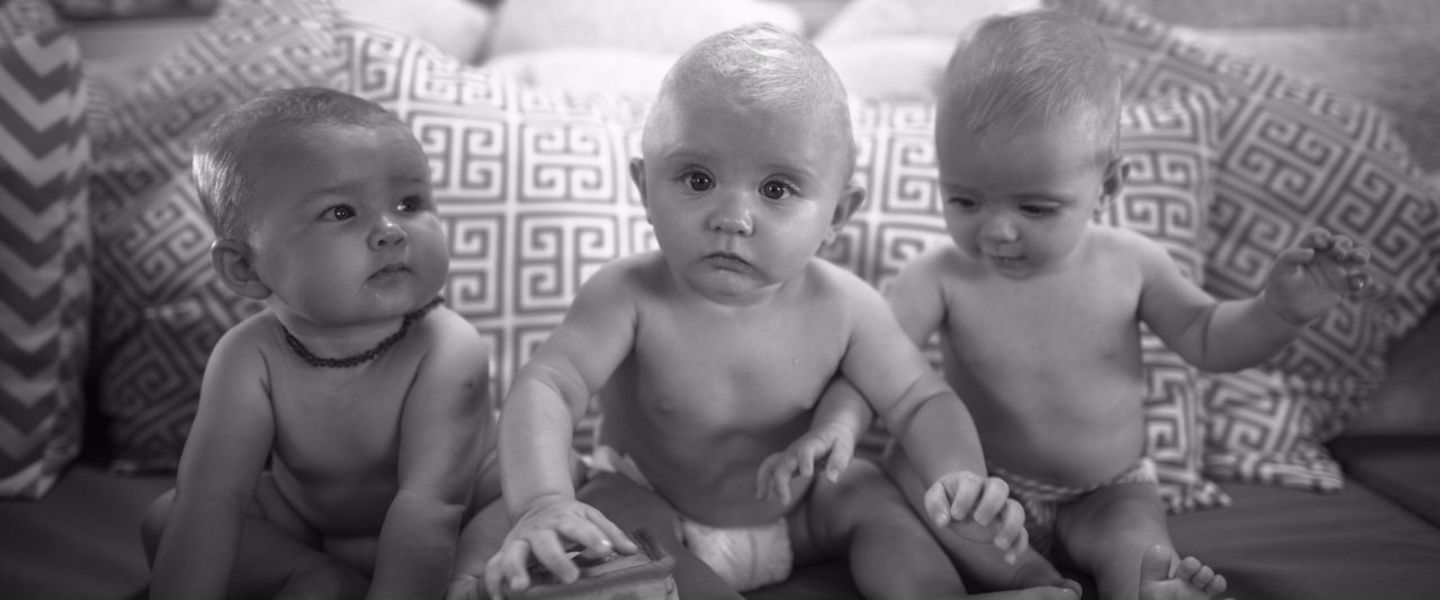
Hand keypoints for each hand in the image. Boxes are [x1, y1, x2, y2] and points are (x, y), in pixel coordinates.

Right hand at [483, 495, 636, 598]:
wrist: (538, 504)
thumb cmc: (570, 517)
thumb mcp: (591, 516)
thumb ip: (610, 532)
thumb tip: (630, 550)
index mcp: (562, 518)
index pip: (578, 527)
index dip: (591, 537)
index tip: (606, 551)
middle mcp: (538, 530)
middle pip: (544, 543)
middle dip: (555, 559)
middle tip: (570, 577)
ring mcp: (519, 542)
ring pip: (512, 554)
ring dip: (514, 570)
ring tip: (520, 588)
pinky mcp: (504, 553)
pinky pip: (493, 568)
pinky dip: (493, 583)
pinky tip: (499, 599)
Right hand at [755, 424, 858, 504]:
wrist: (828, 430)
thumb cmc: (838, 441)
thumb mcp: (844, 448)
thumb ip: (838, 462)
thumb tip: (832, 479)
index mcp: (812, 445)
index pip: (805, 452)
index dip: (805, 462)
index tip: (807, 475)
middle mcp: (796, 450)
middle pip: (783, 464)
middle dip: (780, 482)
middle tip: (785, 501)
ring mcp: (788, 455)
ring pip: (770, 465)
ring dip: (764, 480)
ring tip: (763, 498)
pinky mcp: (786, 462)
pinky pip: (769, 469)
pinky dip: (764, 481)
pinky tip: (763, 497)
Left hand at [923, 471, 1027, 563]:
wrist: (961, 499)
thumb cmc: (947, 497)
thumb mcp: (935, 496)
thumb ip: (935, 504)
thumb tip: (942, 522)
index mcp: (970, 481)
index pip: (972, 483)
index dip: (964, 498)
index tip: (955, 516)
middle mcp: (990, 491)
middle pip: (1000, 487)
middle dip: (991, 504)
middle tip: (979, 521)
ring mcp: (1002, 508)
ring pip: (1017, 509)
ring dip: (1011, 526)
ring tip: (998, 544)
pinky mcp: (1008, 525)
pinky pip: (1022, 532)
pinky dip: (1019, 545)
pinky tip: (1009, 559)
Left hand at [1264, 228, 1372, 325]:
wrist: (1286, 309)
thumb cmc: (1281, 285)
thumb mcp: (1280, 270)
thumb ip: (1290, 257)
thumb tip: (1310, 253)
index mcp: (1309, 249)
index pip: (1318, 236)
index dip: (1321, 236)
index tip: (1320, 244)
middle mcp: (1325, 257)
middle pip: (1341, 243)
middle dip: (1343, 244)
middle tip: (1340, 253)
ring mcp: (1336, 270)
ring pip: (1355, 258)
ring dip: (1361, 255)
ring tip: (1361, 259)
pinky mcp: (1344, 286)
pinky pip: (1360, 280)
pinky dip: (1363, 279)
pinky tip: (1358, 284)